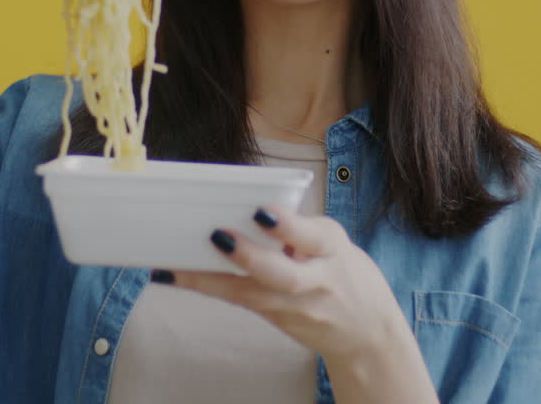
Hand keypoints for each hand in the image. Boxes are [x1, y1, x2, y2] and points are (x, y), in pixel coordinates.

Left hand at [165, 205, 409, 366]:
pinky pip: (241, 302)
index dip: (288, 226)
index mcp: (333, 251)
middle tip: (218, 236)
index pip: (312, 237)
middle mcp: (316, 282)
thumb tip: (252, 208)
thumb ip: (300, 229)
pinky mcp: (278, 321)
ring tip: (173, 267)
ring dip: (210, 280)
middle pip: (283, 277)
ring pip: (251, 296)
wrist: (366, 333)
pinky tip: (177, 277)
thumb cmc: (344, 274)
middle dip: (250, 258)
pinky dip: (210, 288)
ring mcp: (296, 309)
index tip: (262, 212)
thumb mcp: (334, 244)